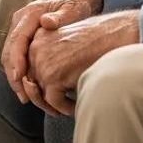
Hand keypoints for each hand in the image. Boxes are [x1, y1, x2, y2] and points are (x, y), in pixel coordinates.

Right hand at [2, 0, 102, 103]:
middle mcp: (19, 22)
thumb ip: (60, 16)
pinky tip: (27, 86)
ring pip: (9, 55)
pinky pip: (16, 56)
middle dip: (13, 74)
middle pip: (9, 50)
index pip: (17, 39)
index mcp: (29, 14)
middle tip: (22, 94)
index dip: (16, 60)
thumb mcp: (71, 8)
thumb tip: (46, 22)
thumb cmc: (73, 3)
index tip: (20, 77)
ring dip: (14, 76)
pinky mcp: (23, 37)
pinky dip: (19, 71)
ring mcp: (20, 29)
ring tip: (24, 96)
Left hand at [23, 10, 140, 115]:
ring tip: (68, 107)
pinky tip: (77, 105)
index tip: (49, 93)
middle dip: (44, 97)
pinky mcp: (53, 77)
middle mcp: (35, 49)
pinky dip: (66, 107)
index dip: (38, 83)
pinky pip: (54, 102)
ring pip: (40, 95)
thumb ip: (50, 57)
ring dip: (54, 105)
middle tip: (59, 105)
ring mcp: (43, 63)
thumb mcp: (66, 43)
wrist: (113, 35)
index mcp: (37, 38)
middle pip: (32, 82)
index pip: (29, 67)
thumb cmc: (96, 39)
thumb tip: (35, 83)